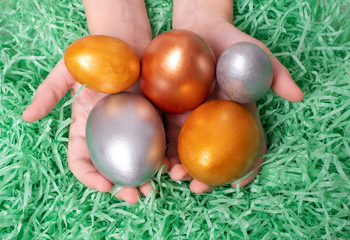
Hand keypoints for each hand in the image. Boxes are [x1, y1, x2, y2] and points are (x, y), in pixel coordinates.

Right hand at [22, 0, 157, 203]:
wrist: (128, 44)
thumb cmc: (96, 56)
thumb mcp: (68, 71)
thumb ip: (49, 93)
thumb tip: (27, 117)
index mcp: (85, 128)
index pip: (81, 160)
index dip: (89, 177)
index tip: (105, 186)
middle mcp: (107, 134)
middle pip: (110, 168)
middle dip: (120, 186)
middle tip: (135, 197)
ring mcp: (130, 130)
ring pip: (134, 162)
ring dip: (142, 179)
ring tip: (152, 189)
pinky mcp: (151, 123)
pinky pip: (155, 146)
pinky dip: (160, 160)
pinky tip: (169, 167)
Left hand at [167, 0, 303, 192]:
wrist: (198, 29)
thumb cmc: (231, 43)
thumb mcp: (255, 54)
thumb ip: (275, 73)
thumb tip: (298, 96)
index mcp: (238, 116)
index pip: (247, 148)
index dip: (247, 168)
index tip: (240, 184)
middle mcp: (216, 124)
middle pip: (215, 157)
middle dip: (207, 177)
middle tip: (197, 187)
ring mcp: (193, 120)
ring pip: (189, 152)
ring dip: (181, 168)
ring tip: (172, 175)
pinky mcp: (171, 112)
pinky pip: (167, 135)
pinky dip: (163, 149)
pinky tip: (156, 159)